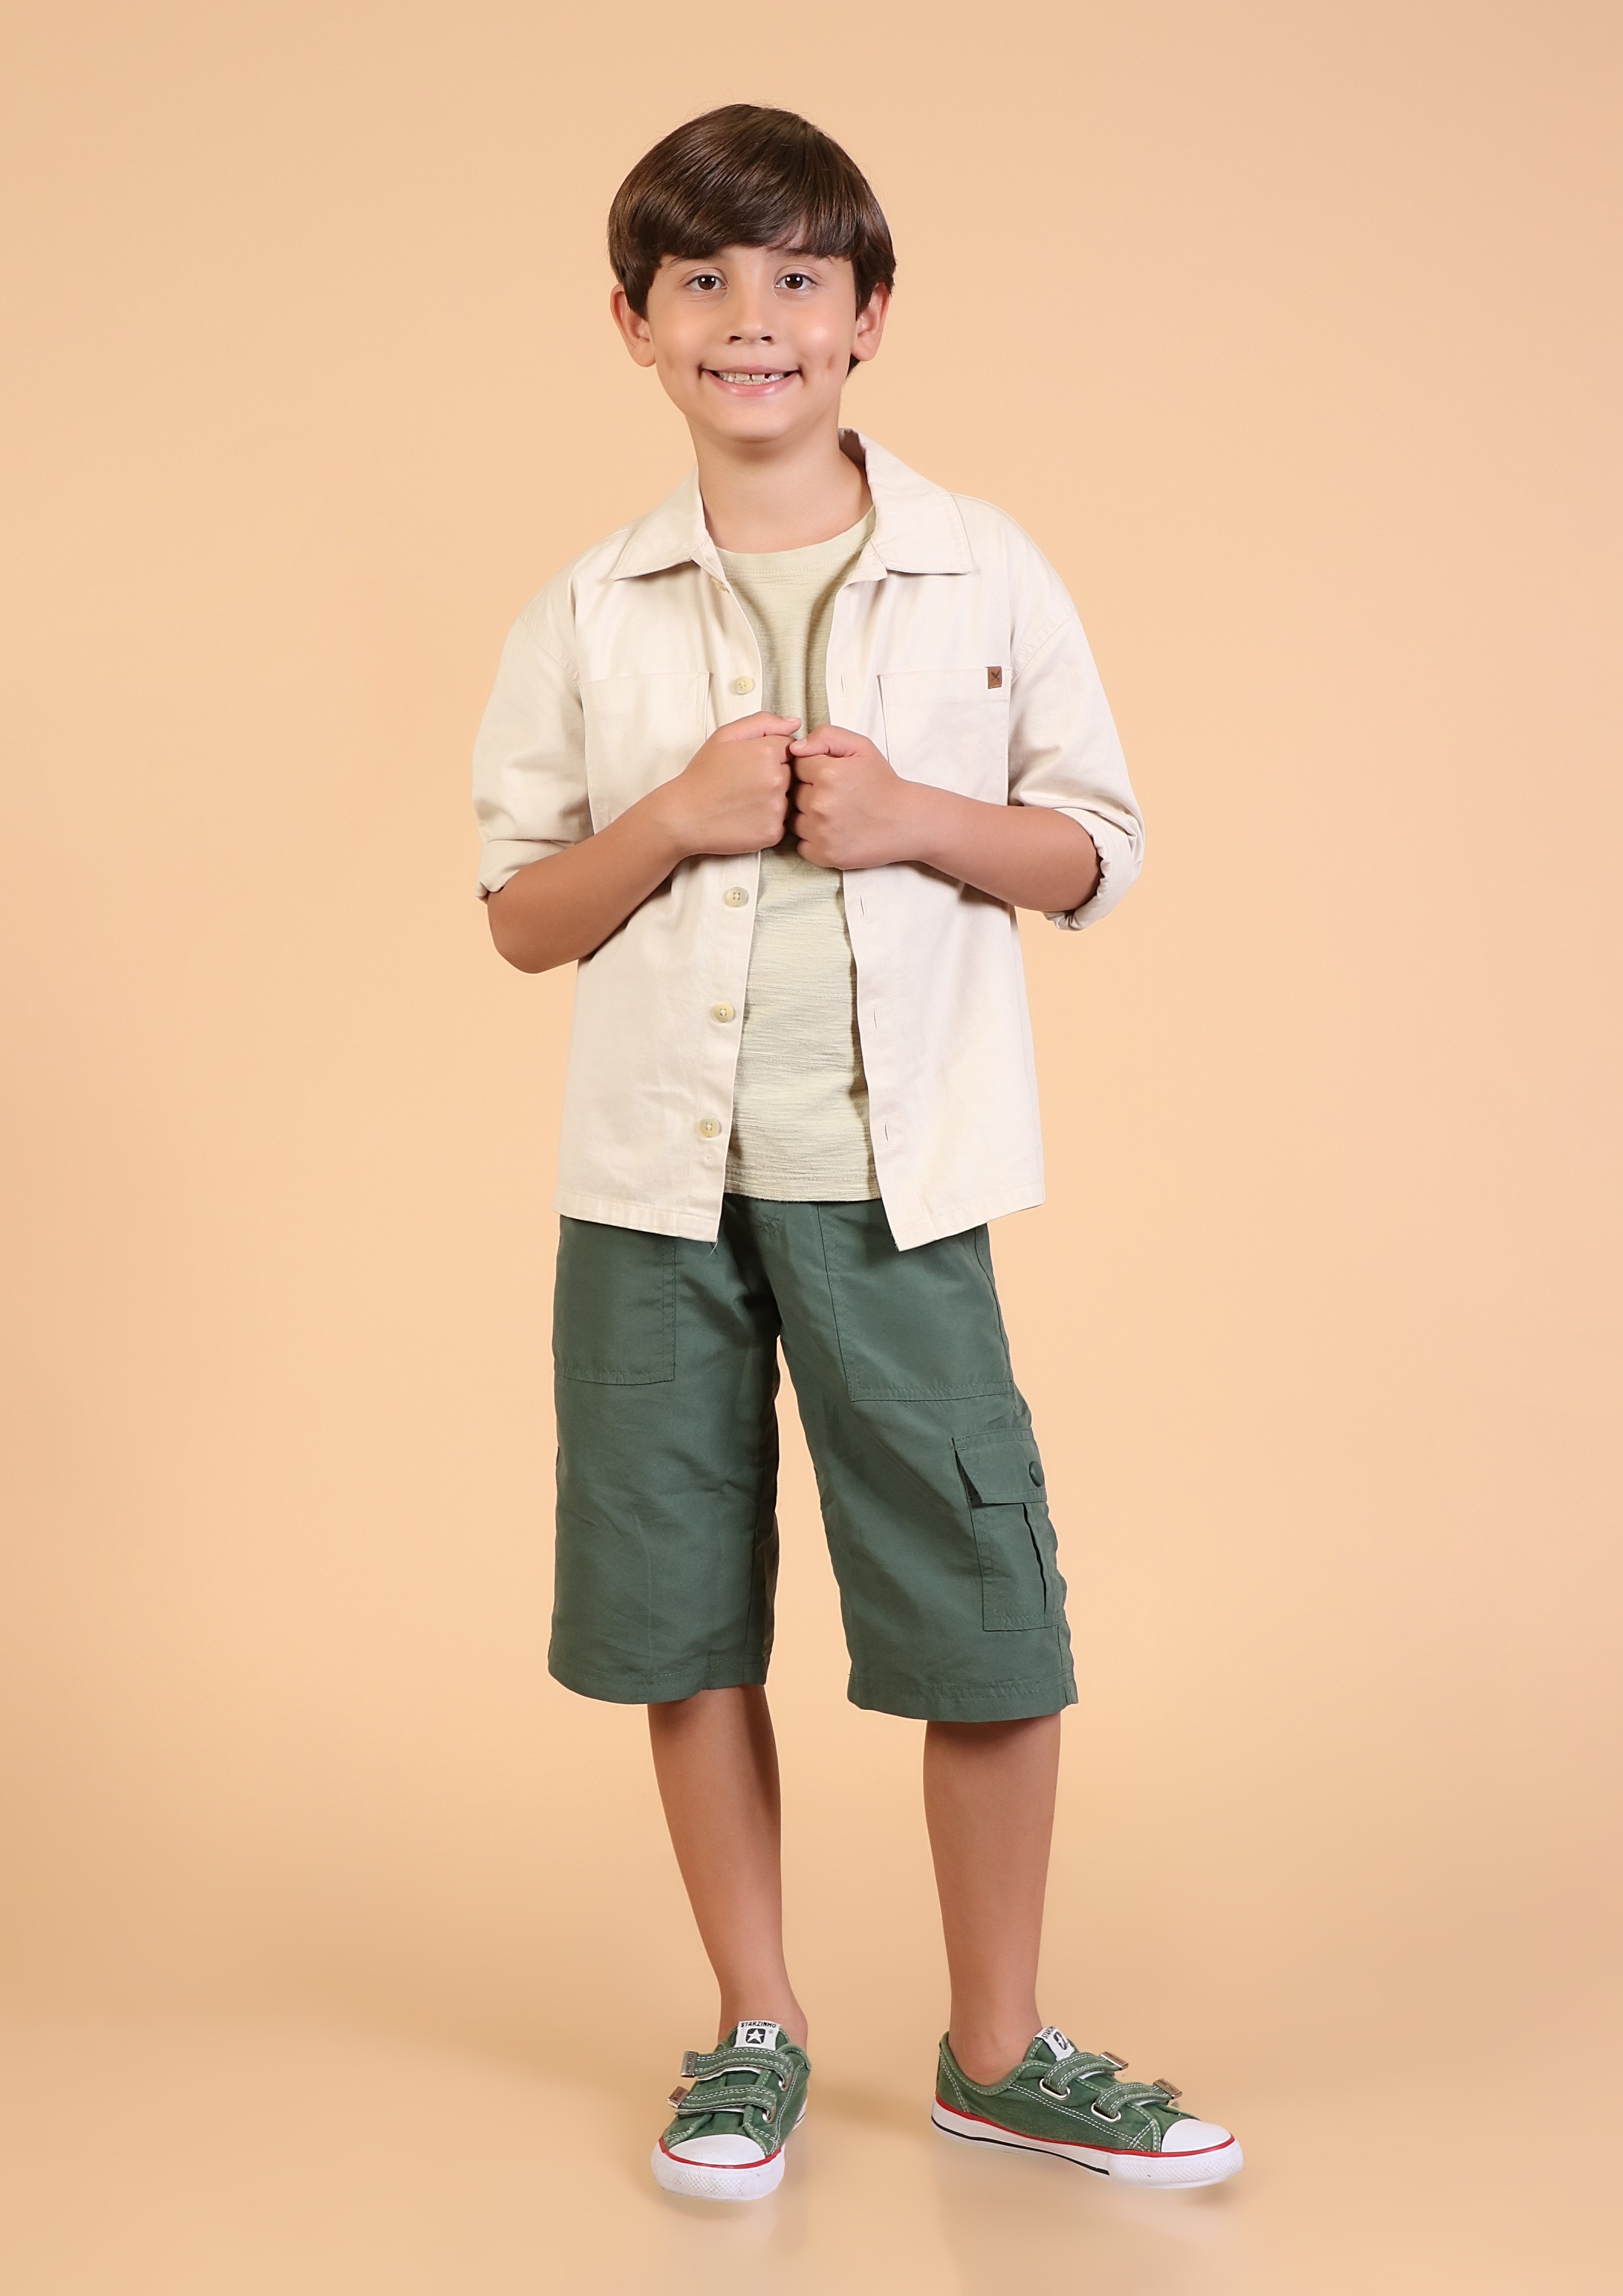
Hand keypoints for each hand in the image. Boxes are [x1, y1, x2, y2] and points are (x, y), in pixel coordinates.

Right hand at [648, 712, 799, 857]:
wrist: (683, 816)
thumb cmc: (703, 775)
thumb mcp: (725, 736)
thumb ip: (763, 723)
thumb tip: (795, 724)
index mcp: (767, 752)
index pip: (791, 747)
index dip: (771, 754)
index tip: (751, 763)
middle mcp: (777, 780)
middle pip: (794, 773)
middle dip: (775, 775)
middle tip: (746, 783)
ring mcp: (777, 809)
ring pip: (790, 798)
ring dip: (774, 799)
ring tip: (745, 800)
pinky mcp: (773, 833)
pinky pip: (782, 822)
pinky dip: (768, 820)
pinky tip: (747, 817)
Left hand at [788, 726, 922, 869]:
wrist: (907, 821)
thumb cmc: (882, 783)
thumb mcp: (861, 747)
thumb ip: (826, 736)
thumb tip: (794, 748)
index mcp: (827, 773)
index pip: (796, 765)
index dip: (812, 768)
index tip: (830, 775)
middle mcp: (820, 804)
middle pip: (793, 793)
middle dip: (809, 792)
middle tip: (835, 795)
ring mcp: (821, 832)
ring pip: (794, 819)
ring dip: (808, 816)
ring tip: (834, 813)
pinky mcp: (824, 855)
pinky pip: (801, 844)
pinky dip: (812, 839)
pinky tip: (832, 831)